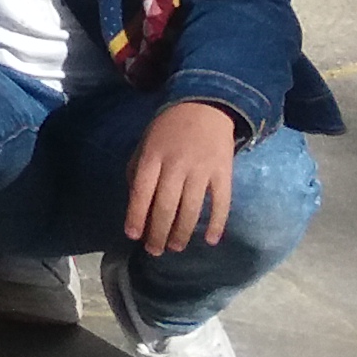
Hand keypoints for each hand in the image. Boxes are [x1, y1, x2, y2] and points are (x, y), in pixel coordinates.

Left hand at [129, 98, 241, 255]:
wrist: (205, 106)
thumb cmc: (169, 128)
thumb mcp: (146, 142)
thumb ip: (138, 168)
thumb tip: (134, 200)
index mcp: (153, 156)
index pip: (142, 191)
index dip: (136, 215)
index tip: (132, 236)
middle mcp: (176, 165)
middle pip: (165, 205)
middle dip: (158, 232)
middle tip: (154, 251)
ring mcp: (201, 170)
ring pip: (191, 209)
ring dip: (182, 232)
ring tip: (175, 247)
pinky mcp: (223, 173)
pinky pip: (221, 204)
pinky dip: (216, 224)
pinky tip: (211, 240)